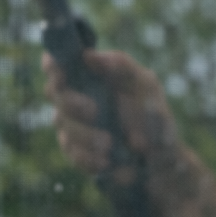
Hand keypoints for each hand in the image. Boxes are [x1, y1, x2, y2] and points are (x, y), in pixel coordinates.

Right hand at [42, 49, 182, 179]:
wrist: (162, 159)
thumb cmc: (153, 113)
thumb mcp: (145, 85)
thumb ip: (121, 66)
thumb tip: (89, 55)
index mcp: (91, 73)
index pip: (59, 60)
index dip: (53, 64)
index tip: (63, 74)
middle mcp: (76, 94)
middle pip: (53, 90)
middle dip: (70, 102)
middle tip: (94, 112)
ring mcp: (73, 123)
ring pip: (61, 122)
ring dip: (84, 134)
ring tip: (110, 143)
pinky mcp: (76, 150)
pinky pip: (71, 151)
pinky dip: (87, 156)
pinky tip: (106, 161)